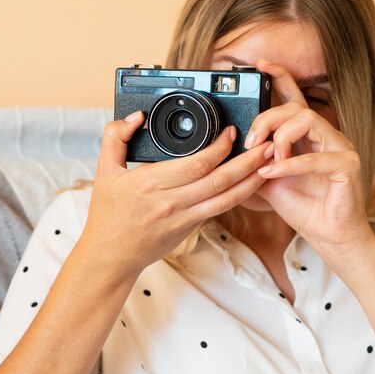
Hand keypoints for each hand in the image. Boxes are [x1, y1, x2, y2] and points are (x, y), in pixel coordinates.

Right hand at [79, 111, 268, 275]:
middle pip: (220, 180)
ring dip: (252, 179)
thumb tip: (136, 116)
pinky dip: (240, 195)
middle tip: (267, 143)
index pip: (197, 164)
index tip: (232, 132)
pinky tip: (251, 183)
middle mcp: (172, 202)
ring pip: (227, 198)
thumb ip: (115, 137)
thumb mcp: (104, 171)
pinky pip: (221, 209)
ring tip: (270, 162)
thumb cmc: (108, 214)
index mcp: (151, 183)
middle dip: (249, 161)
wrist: (110, 257)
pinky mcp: (191, 228)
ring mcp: (184, 218)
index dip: (221, 147)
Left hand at [249, 60, 374, 269]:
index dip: (280, 77)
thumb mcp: (268, 182)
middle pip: (295, 107)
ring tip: (268, 159)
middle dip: (266, 119)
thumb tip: (230, 151)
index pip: (295, 98)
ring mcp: (340, 148)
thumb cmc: (303, 207)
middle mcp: (326, 136)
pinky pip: (319, 156)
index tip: (260, 64)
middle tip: (251, 143)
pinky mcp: (348, 166)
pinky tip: (274, 172)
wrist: (328, 236)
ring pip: (308, 119)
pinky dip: (291, 164)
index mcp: (307, 136)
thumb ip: (253, 163)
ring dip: (281, 136)